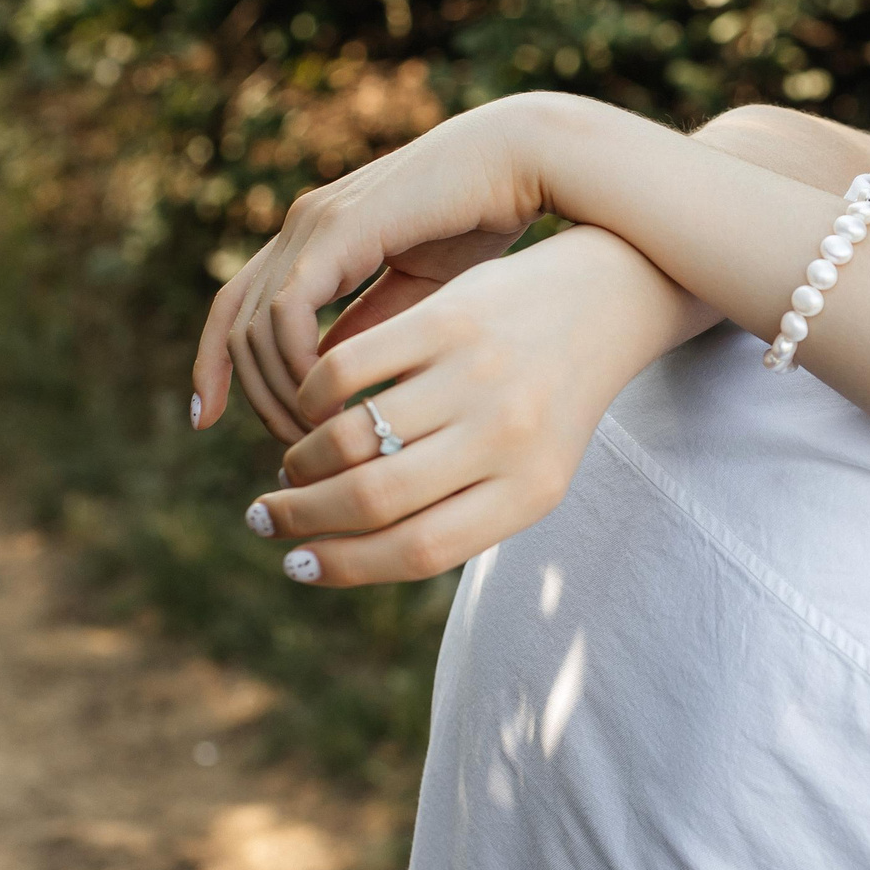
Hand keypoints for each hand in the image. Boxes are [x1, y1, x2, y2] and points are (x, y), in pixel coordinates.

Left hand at [191, 94, 556, 442]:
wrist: (521, 162)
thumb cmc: (485, 224)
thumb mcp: (421, 293)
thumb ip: (373, 331)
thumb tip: (332, 383)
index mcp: (319, 241)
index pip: (238, 309)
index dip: (215, 367)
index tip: (210, 421)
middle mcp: (302, 228)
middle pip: (235, 326)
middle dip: (251, 397)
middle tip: (291, 452)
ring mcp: (312, 224)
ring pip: (253, 326)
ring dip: (278, 392)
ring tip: (318, 437)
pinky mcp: (336, 228)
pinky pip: (285, 311)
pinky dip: (296, 364)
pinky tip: (331, 399)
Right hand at [240, 225, 715, 585]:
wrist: (603, 303)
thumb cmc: (549, 405)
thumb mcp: (530, 472)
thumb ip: (459, 514)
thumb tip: (343, 552)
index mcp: (531, 491)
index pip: (420, 551)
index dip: (344, 566)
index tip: (296, 565)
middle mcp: (506, 436)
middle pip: (375, 499)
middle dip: (302, 517)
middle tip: (265, 517)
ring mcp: (476, 374)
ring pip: (352, 436)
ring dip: (301, 461)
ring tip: (290, 469)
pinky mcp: (447, 319)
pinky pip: (348, 368)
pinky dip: (311, 394)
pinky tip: (308, 405)